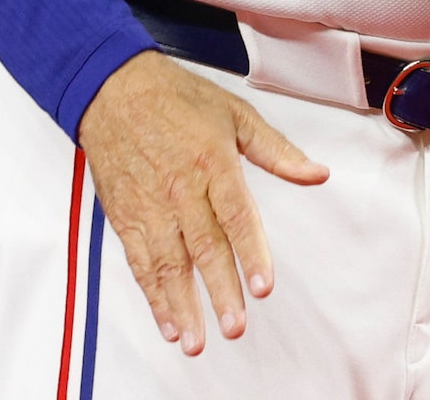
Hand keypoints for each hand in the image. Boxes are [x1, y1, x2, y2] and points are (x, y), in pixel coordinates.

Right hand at [76, 50, 328, 354]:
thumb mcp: (237, 114)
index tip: (262, 286)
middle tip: (234, 326)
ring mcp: (150, 206)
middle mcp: (180, 189)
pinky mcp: (126, 217)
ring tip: (198, 338)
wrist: (113, 90)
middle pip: (203, 248)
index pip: (236, 216)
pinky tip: (167, 319)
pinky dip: (152, 295)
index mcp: (213, 163)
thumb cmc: (176, 99)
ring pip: (168, 264)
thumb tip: (316, 173)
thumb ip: (278, 151)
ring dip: (183, 305)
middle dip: (220, 292)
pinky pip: (139, 263)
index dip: (250, 253)